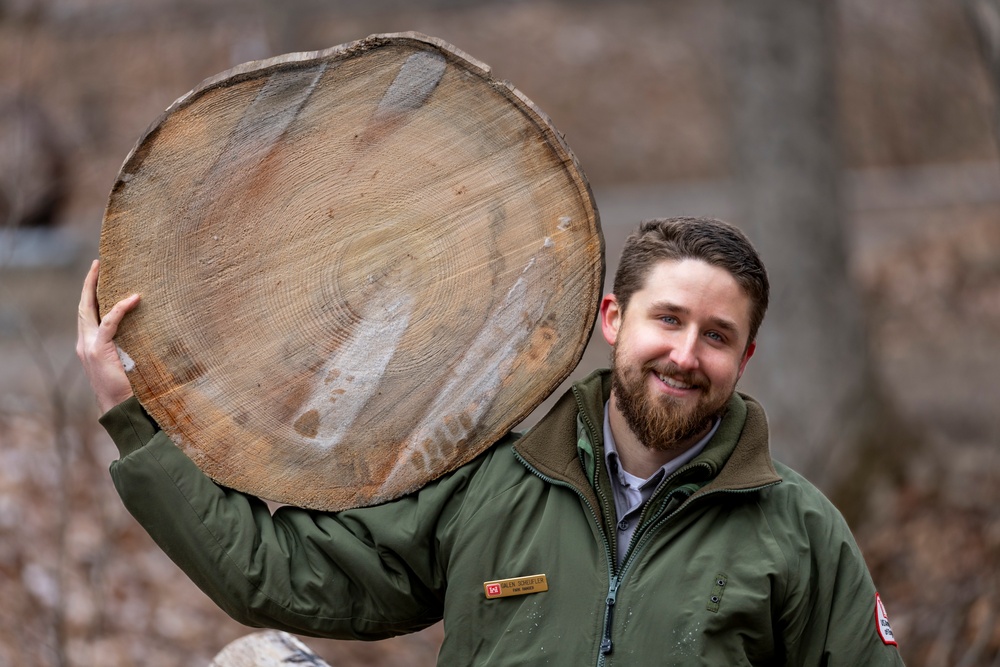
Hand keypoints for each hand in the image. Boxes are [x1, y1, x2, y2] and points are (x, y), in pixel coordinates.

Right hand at [76, 259, 140, 413]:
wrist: (120, 407)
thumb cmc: (129, 386)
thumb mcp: (127, 360)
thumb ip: (130, 344)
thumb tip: (154, 329)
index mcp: (90, 344)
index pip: (88, 314)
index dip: (90, 294)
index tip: (97, 275)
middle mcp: (85, 343)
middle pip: (83, 307)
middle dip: (88, 284)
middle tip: (97, 264)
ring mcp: (89, 346)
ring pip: (89, 310)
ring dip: (95, 289)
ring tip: (104, 270)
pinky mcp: (99, 350)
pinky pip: (109, 323)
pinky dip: (120, 309)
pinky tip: (133, 299)